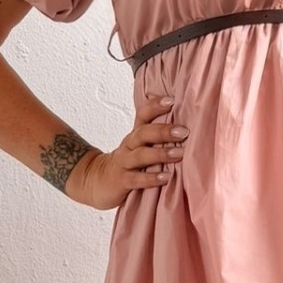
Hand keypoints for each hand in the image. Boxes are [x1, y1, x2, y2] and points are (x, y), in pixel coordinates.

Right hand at [65, 90, 187, 209]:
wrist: (96, 181)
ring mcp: (124, 163)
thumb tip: (186, 126)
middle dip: (164, 131)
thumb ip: (157, 138)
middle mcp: (129, 146)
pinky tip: (166, 177)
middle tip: (184, 132)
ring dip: (161, 154)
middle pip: (143, 133)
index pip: (143, 115)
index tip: (172, 100)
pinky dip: (151, 178)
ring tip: (179, 153)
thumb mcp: (139, 146)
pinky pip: (136, 179)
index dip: (155, 106)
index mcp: (135, 135)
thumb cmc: (127, 163)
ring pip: (140, 155)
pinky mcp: (121, 181)